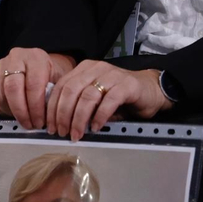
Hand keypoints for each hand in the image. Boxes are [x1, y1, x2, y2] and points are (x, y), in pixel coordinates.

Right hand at [0, 47, 75, 128]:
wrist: (39, 63)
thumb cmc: (50, 73)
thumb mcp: (58, 80)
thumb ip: (52, 95)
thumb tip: (46, 116)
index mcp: (35, 57)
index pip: (33, 85)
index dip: (35, 107)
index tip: (39, 122)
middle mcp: (16, 58)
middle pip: (12, 88)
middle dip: (21, 112)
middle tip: (30, 125)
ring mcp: (0, 65)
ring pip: (0, 95)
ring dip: (11, 113)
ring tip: (24, 120)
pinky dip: (2, 110)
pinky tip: (13, 113)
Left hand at [46, 61, 172, 140]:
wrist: (152, 89)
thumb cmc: (121, 95)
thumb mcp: (95, 98)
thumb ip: (79, 104)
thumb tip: (59, 123)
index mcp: (85, 69)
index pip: (61, 86)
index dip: (52, 108)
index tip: (50, 126)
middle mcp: (96, 68)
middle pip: (71, 90)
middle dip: (63, 114)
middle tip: (62, 132)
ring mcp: (112, 75)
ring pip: (87, 96)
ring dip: (78, 118)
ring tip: (77, 133)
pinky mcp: (127, 84)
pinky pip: (108, 100)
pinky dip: (99, 116)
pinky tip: (95, 127)